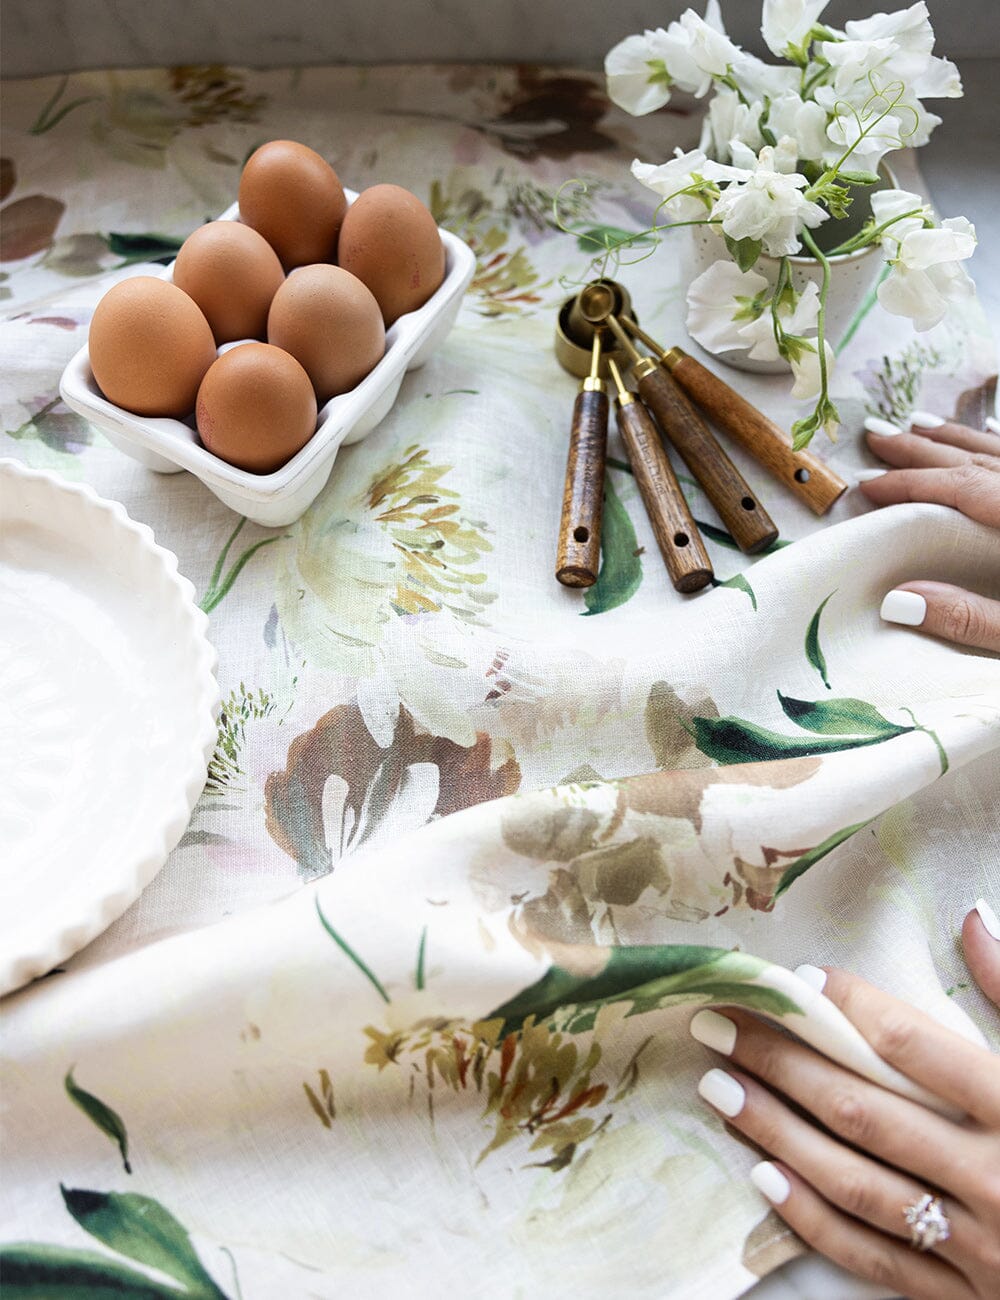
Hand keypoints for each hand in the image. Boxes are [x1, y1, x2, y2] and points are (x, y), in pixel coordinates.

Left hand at [690, 902, 999, 1298]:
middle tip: (718, 1023)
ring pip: (853, 1183)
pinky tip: (762, 1176)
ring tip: (717, 1086)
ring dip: (775, 1132)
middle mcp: (998, 1181)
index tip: (797, 980)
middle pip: (862, 1112)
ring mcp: (980, 1251)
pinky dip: (812, 1218)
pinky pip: (874, 1260)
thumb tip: (976, 918)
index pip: (917, 1049)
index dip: (850, 1009)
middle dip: (780, 1063)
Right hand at [858, 411, 999, 652]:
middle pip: (977, 462)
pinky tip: (985, 435)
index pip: (962, 489)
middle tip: (877, 434)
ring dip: (956, 440)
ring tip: (917, 426)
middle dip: (923, 449)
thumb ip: (968, 618)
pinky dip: (996, 445)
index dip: (910, 484)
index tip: (867, 484)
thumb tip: (895, 602)